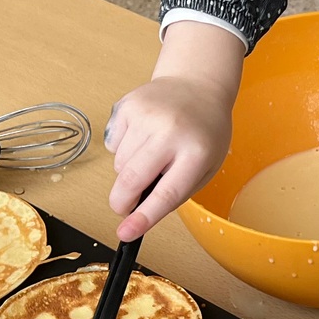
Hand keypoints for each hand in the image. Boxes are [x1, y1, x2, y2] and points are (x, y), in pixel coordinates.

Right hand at [105, 20, 245, 241]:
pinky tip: (142, 136)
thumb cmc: (204, 132)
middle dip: (121, 202)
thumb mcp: (206, 166)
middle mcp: (170, 132)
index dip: (143, 217)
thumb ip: (177, 191)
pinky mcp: (127, 105)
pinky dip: (123, 149)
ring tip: (151, 155)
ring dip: (129, 171)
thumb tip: (139, 214)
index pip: (166, 193)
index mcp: (196, 152)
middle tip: (124, 208)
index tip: (126, 234)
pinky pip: (113, 145)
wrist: (197, 84)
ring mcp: (146, 116)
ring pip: (120, 165)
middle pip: (132, 179)